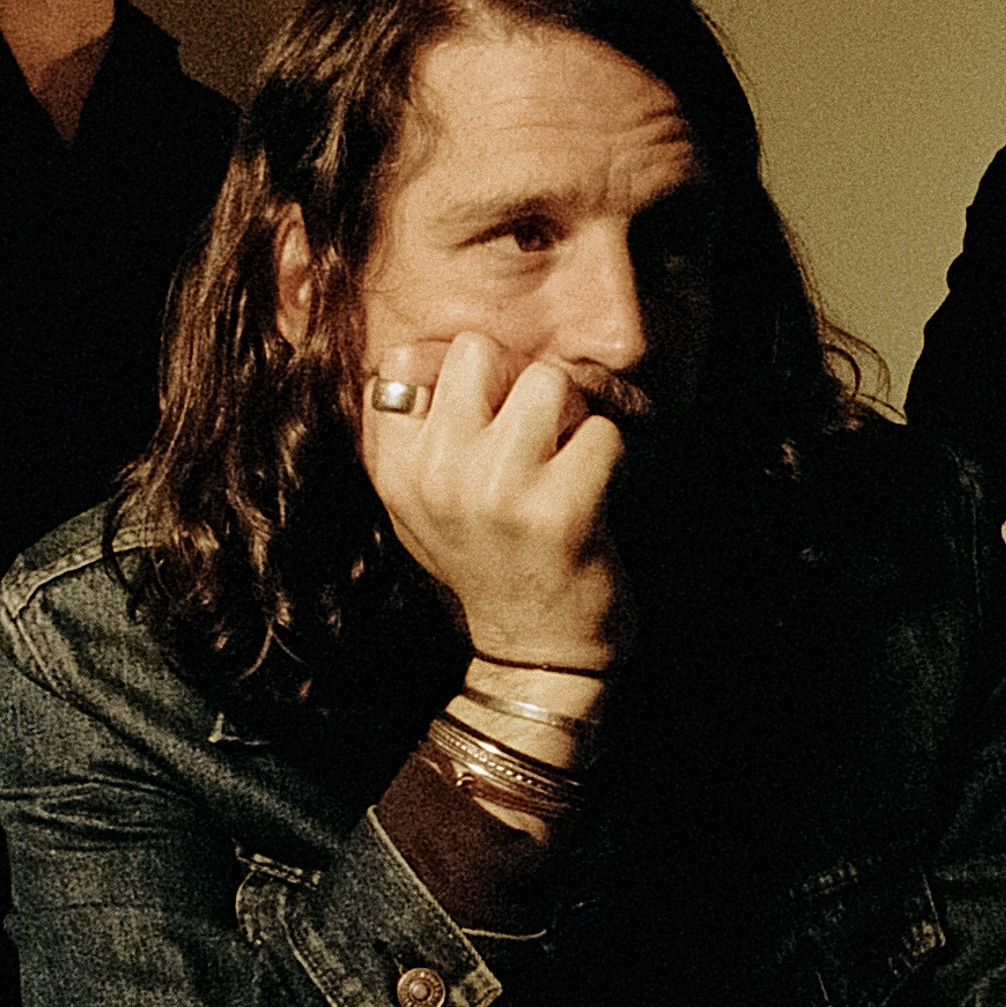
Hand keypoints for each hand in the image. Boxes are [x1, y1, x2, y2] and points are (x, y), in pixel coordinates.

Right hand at [361, 332, 628, 666]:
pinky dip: (610, 455)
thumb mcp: (420, 507)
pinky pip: (602, 430)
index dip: (455, 372)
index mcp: (395, 469)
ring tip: (566, 458)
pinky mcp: (560, 510)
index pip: (404, 360)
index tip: (482, 412)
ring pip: (547, 380)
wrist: (534, 656)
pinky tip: (592, 492)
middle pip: (479, 351)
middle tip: (535, 430)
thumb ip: (416, 432)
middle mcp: (437, 474)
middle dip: (518, 380)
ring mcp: (498, 490)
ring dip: (571, 413)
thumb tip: (433, 350)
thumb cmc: (487, 565)